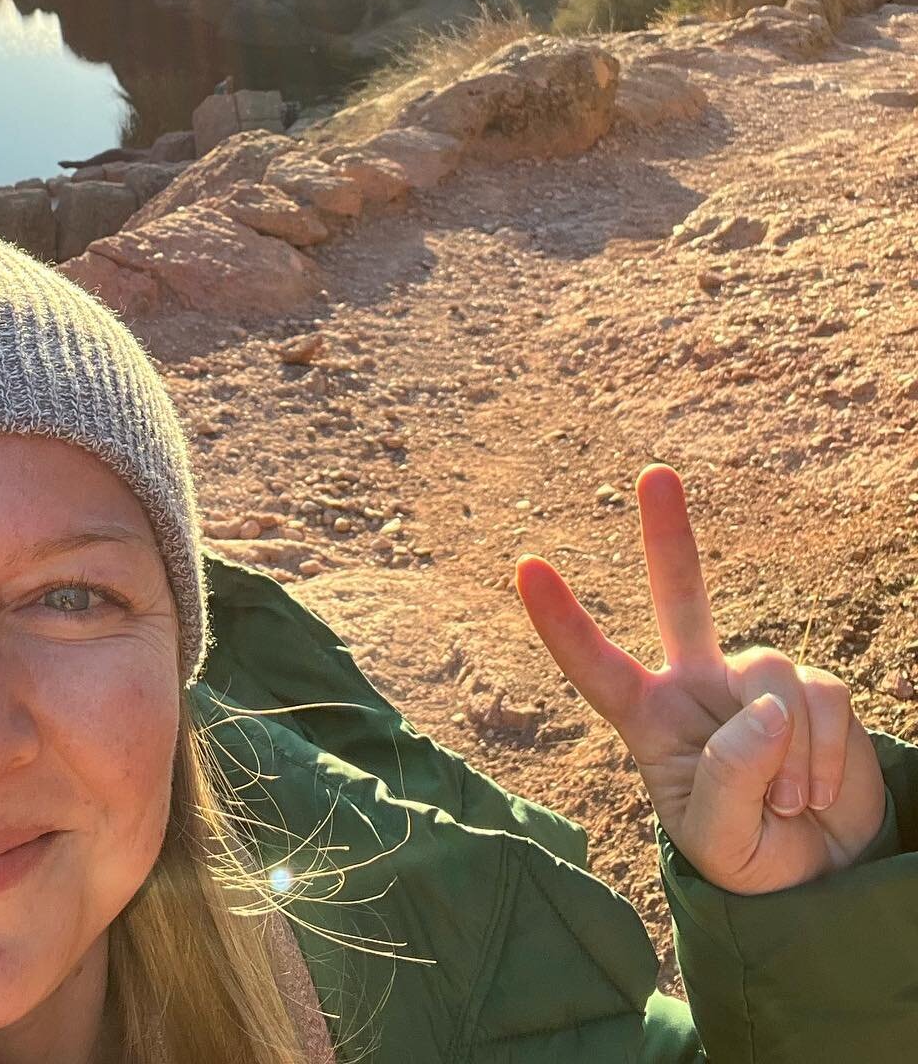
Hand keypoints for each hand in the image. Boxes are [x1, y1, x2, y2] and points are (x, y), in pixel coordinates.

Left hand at [515, 464, 884, 894]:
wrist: (821, 878)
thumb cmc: (747, 857)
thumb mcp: (718, 842)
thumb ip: (729, 780)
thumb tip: (765, 709)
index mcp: (648, 719)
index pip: (596, 665)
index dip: (562, 621)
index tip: (525, 566)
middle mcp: (695, 684)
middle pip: (680, 596)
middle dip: (669, 534)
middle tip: (655, 473)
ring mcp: (754, 682)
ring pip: (770, 675)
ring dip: (788, 754)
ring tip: (789, 804)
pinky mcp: (813, 689)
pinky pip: (823, 697)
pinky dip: (827, 754)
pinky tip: (819, 791)